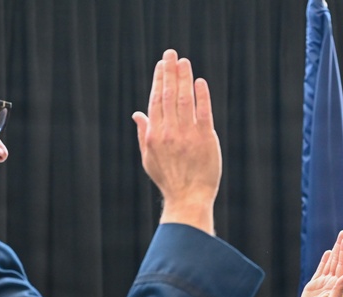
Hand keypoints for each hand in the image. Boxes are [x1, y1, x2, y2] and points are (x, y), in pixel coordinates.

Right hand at [132, 49, 220, 234]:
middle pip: (168, 96)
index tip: (161, 65)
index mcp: (155, 136)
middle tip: (171, 53)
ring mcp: (188, 135)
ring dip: (183, 79)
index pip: (155, 101)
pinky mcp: (205, 139)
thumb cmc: (169, 180)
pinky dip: (201, 96)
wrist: (188, 198)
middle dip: (169, 72)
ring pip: (184, 100)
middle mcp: (169, 133)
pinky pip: (203, 113)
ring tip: (184, 62)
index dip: (158, 80)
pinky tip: (199, 82)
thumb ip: (144, 134)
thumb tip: (137, 114)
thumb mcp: (149, 158)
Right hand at [297, 231, 342, 296]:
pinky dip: (324, 261)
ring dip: (334, 252)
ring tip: (338, 240)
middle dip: (340, 247)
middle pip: (337, 260)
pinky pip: (320, 270)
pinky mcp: (313, 287)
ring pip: (330, 263)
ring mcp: (323, 284)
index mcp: (336, 285)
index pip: (342, 264)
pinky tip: (327, 254)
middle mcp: (331, 282)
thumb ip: (339, 289)